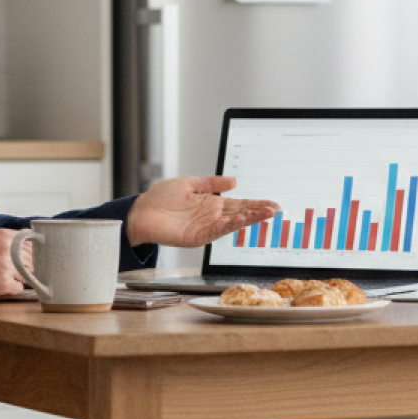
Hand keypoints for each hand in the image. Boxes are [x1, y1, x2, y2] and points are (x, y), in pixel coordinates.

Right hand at [0, 228, 26, 301]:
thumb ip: (8, 241)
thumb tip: (32, 245)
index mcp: (4, 235)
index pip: (33, 243)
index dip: (32, 253)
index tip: (28, 258)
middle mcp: (8, 249)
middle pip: (33, 260)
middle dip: (26, 267)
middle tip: (8, 271)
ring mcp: (7, 267)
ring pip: (29, 275)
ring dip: (18, 278)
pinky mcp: (4, 284)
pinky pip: (19, 289)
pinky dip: (11, 289)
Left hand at [126, 175, 278, 249]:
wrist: (141, 212)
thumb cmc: (161, 198)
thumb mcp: (190, 183)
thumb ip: (212, 183)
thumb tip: (234, 181)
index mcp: (211, 204)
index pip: (239, 203)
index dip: (256, 203)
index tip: (272, 203)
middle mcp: (212, 217)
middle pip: (240, 214)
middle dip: (258, 212)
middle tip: (276, 209)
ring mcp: (206, 228)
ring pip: (232, 223)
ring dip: (248, 219)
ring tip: (264, 214)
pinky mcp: (197, 237)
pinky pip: (216, 231)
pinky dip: (228, 226)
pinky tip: (239, 220)